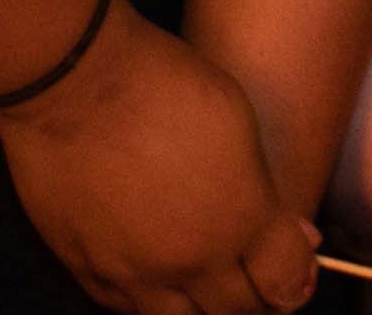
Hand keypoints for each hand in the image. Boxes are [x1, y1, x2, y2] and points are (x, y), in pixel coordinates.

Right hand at [0, 0, 320, 314]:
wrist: (75, 80)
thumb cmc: (162, 82)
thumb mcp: (239, 121)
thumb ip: (266, 190)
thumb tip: (296, 234)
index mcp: (239, 219)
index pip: (286, 284)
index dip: (297, 279)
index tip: (296, 267)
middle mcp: (190, 260)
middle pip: (236, 310)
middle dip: (254, 296)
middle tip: (254, 275)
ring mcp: (134, 271)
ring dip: (200, 306)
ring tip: (204, 279)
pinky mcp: (86, 268)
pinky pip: (124, 307)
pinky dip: (146, 299)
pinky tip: (153, 275)